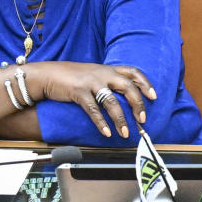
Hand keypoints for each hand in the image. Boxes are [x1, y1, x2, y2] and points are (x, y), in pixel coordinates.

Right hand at [26, 62, 155, 137]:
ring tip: (125, 133)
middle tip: (142, 120)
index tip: (153, 96)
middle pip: (128, 87)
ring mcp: (91, 82)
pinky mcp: (79, 92)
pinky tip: (107, 132)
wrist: (47, 74)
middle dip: (138, 104)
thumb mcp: (92, 74)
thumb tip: (122, 96)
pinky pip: (93, 109)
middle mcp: (102, 73)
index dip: (145, 84)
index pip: (133, 72)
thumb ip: (107, 80)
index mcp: (108, 69)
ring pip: (112, 101)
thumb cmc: (71, 76)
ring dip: (121, 119)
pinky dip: (101, 123)